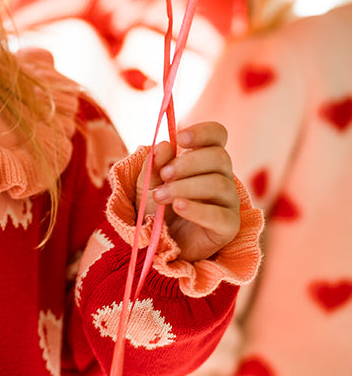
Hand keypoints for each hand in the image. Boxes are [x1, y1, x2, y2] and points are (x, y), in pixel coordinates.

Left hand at [136, 121, 240, 262]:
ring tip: (161, 196)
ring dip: (185, 187)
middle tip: (164, 175)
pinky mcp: (228, 226)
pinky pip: (219, 215)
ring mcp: (229, 202)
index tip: (180, 139)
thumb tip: (164, 145)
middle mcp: (223, 177)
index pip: (218, 135)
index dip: (203, 132)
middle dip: (187, 163)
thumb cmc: (157, 207)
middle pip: (219, 157)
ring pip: (218, 184)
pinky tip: (178, 207)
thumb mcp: (148, 183)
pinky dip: (197, 209)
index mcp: (206, 160)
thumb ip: (154, 164)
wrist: (158, 243)